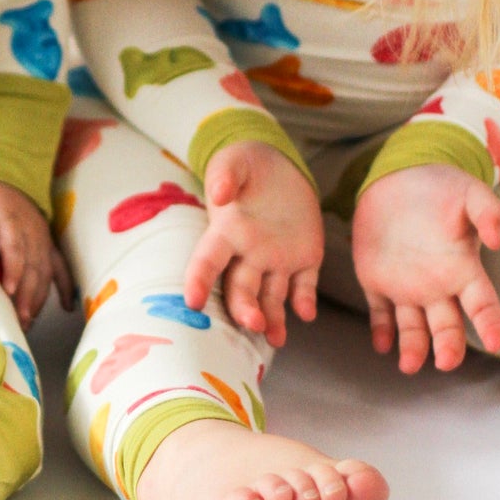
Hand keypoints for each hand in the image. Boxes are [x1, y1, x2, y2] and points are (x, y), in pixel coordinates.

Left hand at [0, 179, 74, 328]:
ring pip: (45, 273)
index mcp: (12, 222)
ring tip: (28, 321)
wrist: (7, 179)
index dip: (13, 270)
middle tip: (19, 319)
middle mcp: (32, 234)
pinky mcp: (48, 246)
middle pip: (32, 267)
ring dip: (38, 297)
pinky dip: (66, 287)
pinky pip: (60, 268)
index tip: (9, 290)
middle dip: (26, 295)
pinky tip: (67, 307)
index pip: (14, 249)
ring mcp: (43, 241)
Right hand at [185, 141, 323, 346]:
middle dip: (244, 308)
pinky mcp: (305, 258)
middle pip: (241, 288)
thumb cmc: (246, 165)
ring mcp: (277, 259)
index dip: (199, 280)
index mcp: (226, 232)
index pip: (208, 260)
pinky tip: (306, 312)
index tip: (193, 301)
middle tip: (251, 323)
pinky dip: (305, 300)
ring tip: (276, 337)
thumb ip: (225, 175)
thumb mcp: (233, 162)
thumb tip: (220, 193)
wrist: (279, 166)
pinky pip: (305, 285)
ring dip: (272, 317)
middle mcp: (248, 253)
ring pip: (272, 296)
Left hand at [350, 162, 499, 371]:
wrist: (397, 178)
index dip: (489, 323)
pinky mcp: (376, 282)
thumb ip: (488, 212)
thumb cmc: (441, 188)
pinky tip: (381, 343)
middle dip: (448, 346)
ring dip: (413, 348)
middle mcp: (437, 286)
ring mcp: (406, 287)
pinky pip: (379, 313)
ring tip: (409, 365)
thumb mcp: (469, 192)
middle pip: (447, 326)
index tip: (495, 342)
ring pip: (413, 327)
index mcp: (462, 269)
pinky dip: (380, 330)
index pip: (482, 304)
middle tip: (447, 363)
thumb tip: (498, 239)